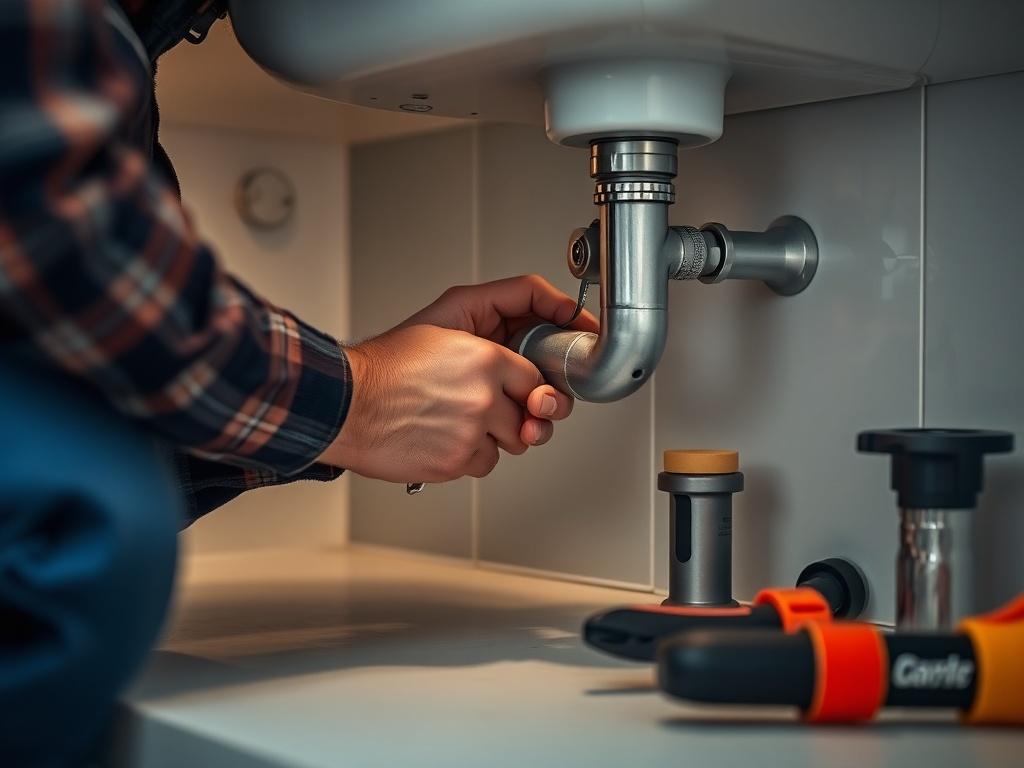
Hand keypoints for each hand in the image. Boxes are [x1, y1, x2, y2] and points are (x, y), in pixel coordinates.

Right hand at [319, 275, 597, 481]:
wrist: (345, 404)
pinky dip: (470, 455)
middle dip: (516, 411)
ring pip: (513, 441)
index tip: (524, 388)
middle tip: (487, 403)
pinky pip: (486, 463)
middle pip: (531, 413)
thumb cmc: (386, 365)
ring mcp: (471, 432)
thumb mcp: (445, 316)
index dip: (528, 384)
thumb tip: (542, 324)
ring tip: (457, 417)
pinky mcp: (456, 461)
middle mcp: (483, 397)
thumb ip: (498, 310)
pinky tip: (444, 435)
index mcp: (485, 359)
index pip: (536, 378)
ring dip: (493, 435)